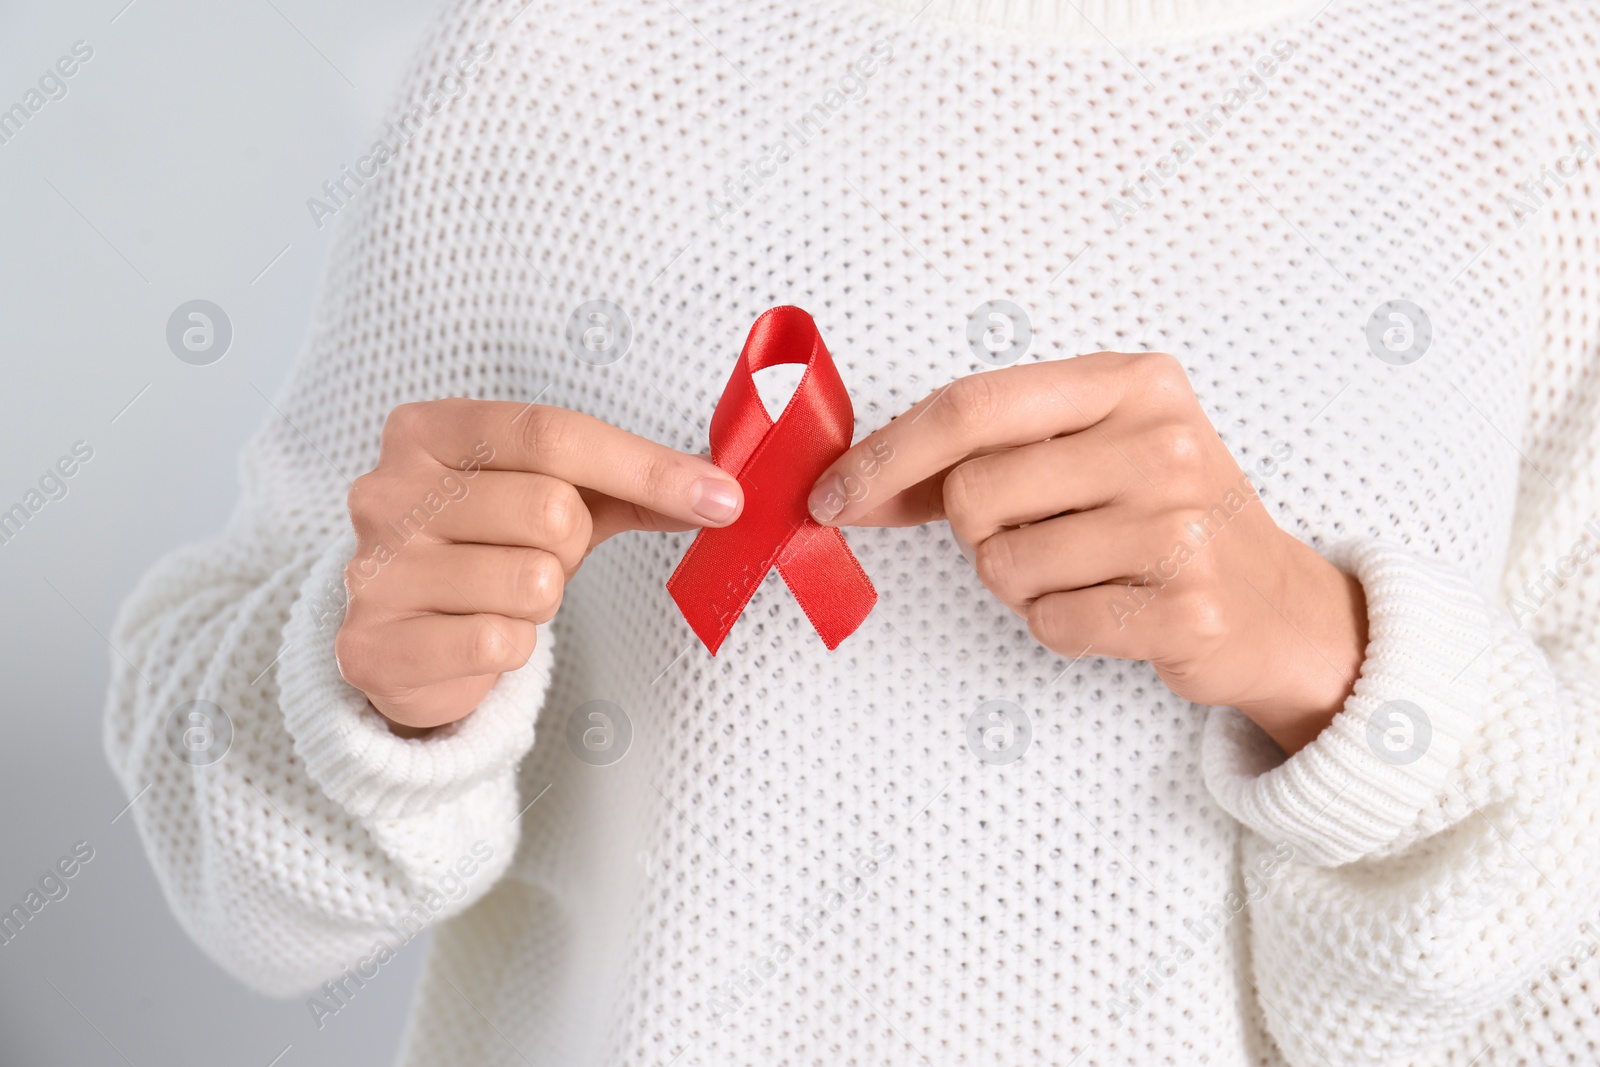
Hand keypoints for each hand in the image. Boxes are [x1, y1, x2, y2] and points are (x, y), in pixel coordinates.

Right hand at [337, 398, 743, 731]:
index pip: (553, 433)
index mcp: (428, 430)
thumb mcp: (556, 495)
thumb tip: (719, 493)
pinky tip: (478, 636)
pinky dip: (512, 647)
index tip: (720, 498)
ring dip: (540, 600)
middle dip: (572, 544)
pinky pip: (500, 642)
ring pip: (531, 580)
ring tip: (502, 597)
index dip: (647, 468)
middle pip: (550, 507)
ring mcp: (374, 568)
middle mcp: (387, 489)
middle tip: (540, 557)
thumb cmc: (487, 549)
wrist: (401, 642)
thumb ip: (632, 486)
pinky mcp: (375, 645)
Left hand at [807, 352, 1366, 754]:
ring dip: (1020, 584)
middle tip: (1041, 533)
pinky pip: (1051, 623)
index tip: (832, 493)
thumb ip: (976, 454)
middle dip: (976, 531)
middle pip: (971, 493)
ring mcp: (1180, 525)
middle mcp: (1163, 441)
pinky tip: (1111, 608)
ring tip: (1087, 570)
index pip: (972, 405)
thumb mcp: (1083, 454)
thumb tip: (849, 482)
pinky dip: (1059, 626)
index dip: (886, 455)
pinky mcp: (1187, 608)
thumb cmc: (1159, 517)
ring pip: (1002, 565)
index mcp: (1131, 383)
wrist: (1276, 603)